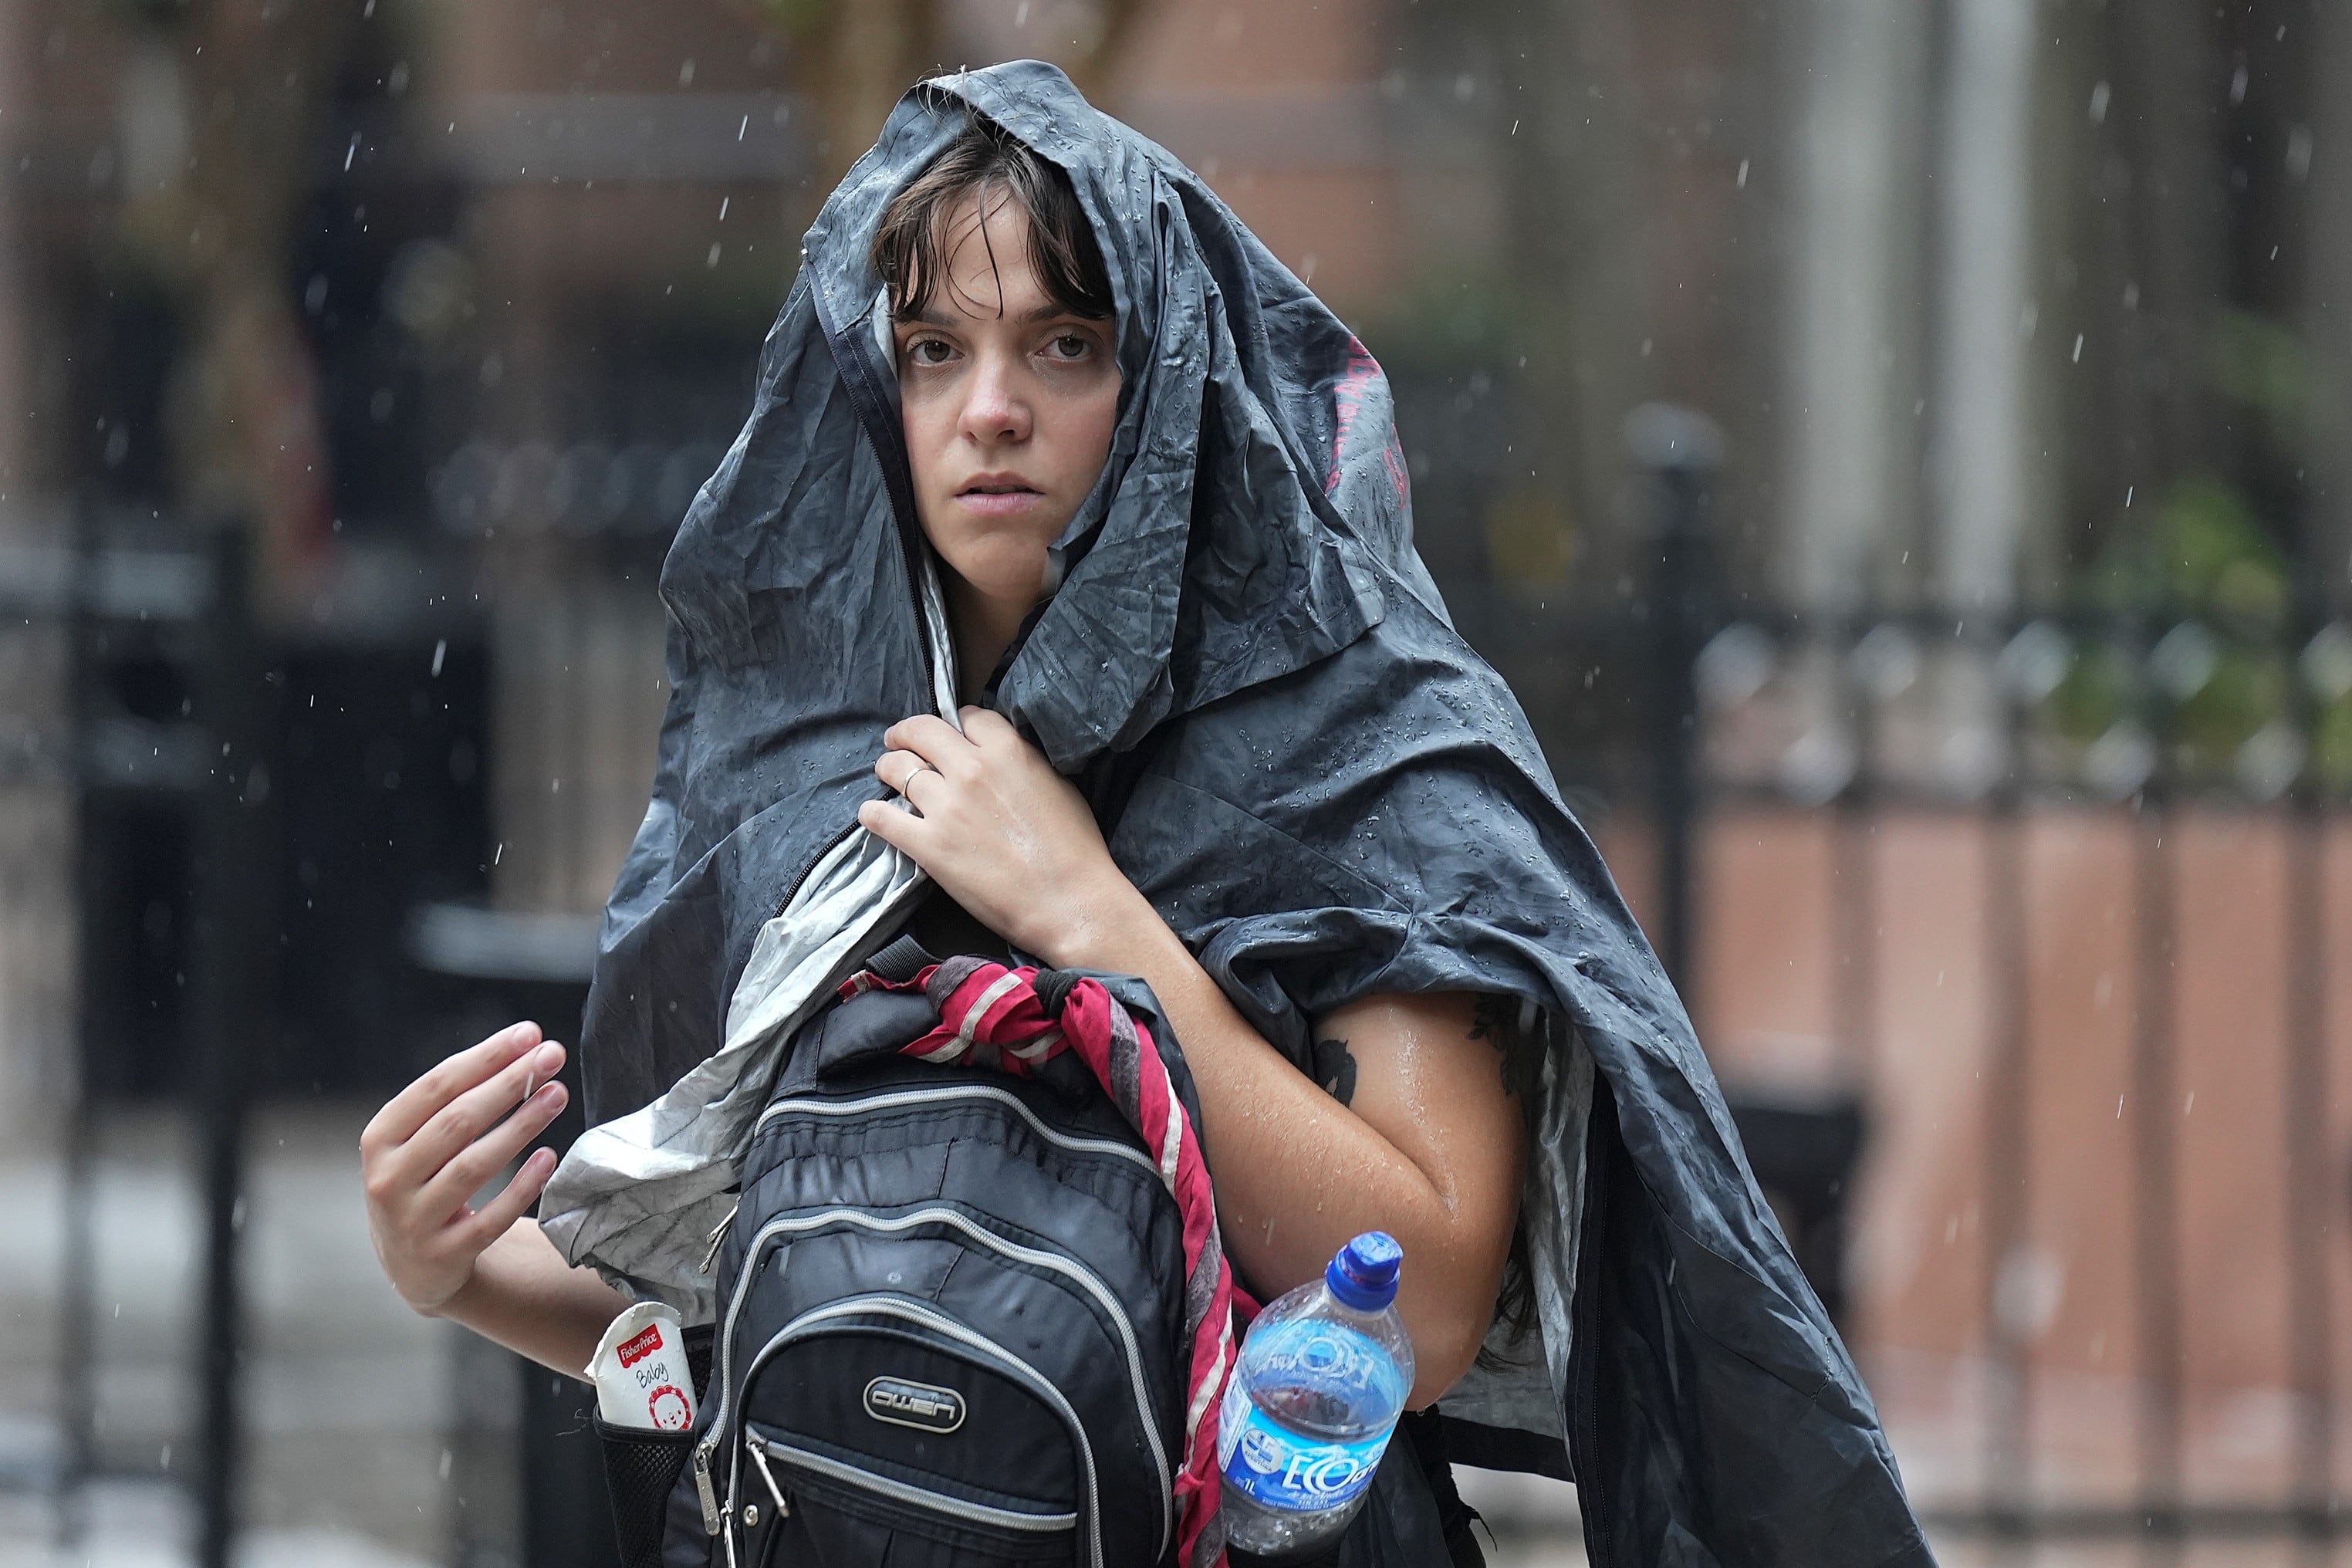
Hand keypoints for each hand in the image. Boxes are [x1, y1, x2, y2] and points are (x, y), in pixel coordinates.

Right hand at [360, 1022, 569, 1315]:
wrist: (411, 1265)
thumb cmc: (425, 1181)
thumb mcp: (419, 1140)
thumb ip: (458, 1099)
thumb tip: (525, 1048)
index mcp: (381, 1138)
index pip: (436, 1087)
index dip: (485, 1057)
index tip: (530, 1033)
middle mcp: (388, 1178)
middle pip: (457, 1121)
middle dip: (509, 1083)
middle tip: (553, 1056)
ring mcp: (412, 1220)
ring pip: (473, 1166)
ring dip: (520, 1127)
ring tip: (558, 1095)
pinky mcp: (443, 1255)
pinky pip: (490, 1219)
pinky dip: (521, 1187)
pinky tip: (549, 1158)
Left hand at [857, 706, 1144, 963]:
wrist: (1068, 900)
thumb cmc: (1075, 848)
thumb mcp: (1057, 784)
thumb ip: (1023, 762)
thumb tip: (1002, 758)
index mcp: (1008, 751)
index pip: (968, 716)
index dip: (957, 724)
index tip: (952, 735)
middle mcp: (971, 769)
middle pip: (921, 731)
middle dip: (906, 733)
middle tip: (899, 740)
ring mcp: (945, 807)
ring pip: (897, 769)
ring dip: (888, 767)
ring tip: (887, 773)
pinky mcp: (928, 845)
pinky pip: (882, 818)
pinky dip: (872, 813)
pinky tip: (872, 813)